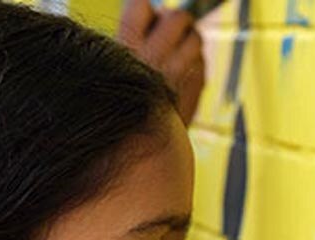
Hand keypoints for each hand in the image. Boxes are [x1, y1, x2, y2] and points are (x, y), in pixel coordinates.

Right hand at [117, 0, 205, 124]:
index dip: (147, 13)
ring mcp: (178, 70)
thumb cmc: (118, 114)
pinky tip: (181, 80)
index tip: (147, 23)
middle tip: (168, 37)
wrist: (135, 150)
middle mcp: (154, 55)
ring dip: (188, 43)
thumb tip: (148, 19)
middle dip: (175, 23)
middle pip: (177, 17)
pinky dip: (195, 67)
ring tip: (176, 59)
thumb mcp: (111, 72)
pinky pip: (203, 64)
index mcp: (127, 47)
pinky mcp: (196, 86)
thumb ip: (130, 42)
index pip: (142, 5)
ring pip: (196, 38)